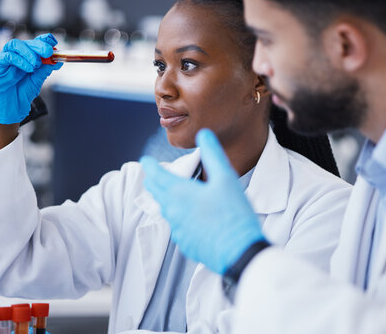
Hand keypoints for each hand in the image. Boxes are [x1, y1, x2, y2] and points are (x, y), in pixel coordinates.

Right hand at [0, 33, 62, 123]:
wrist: (10, 108)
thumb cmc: (21, 93)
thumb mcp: (37, 80)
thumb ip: (46, 70)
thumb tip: (58, 61)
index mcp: (27, 57)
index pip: (35, 43)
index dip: (44, 40)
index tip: (53, 42)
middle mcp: (17, 56)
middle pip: (26, 42)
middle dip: (39, 45)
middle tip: (48, 52)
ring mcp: (6, 59)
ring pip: (15, 45)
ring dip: (29, 52)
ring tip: (37, 64)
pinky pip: (7, 56)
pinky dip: (19, 60)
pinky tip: (28, 68)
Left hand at [141, 129, 265, 273]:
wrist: (240, 251)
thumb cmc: (234, 214)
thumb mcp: (226, 178)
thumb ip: (212, 154)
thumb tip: (204, 134)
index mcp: (180, 193)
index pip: (157, 176)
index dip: (150, 166)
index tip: (145, 160)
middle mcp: (174, 212)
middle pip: (158, 194)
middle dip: (154, 182)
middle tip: (152, 176)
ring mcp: (179, 230)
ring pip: (166, 211)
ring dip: (165, 200)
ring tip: (169, 194)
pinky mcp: (187, 243)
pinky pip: (177, 227)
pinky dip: (178, 217)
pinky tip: (189, 217)